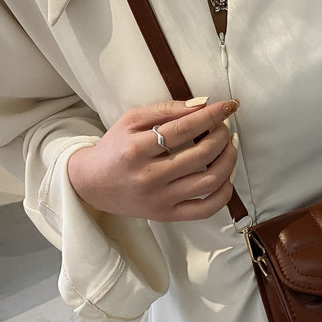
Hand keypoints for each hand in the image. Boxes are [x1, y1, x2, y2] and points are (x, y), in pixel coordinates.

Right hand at [67, 98, 239, 221]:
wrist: (91, 184)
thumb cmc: (115, 148)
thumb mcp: (131, 120)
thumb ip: (166, 109)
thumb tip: (203, 104)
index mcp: (137, 149)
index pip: (184, 129)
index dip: (212, 115)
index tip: (229, 106)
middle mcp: (149, 177)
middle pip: (201, 154)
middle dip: (221, 136)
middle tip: (224, 127)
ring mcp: (160, 200)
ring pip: (209, 181)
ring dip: (228, 160)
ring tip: (229, 146)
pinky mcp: (167, 216)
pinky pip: (206, 209)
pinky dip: (224, 193)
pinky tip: (226, 176)